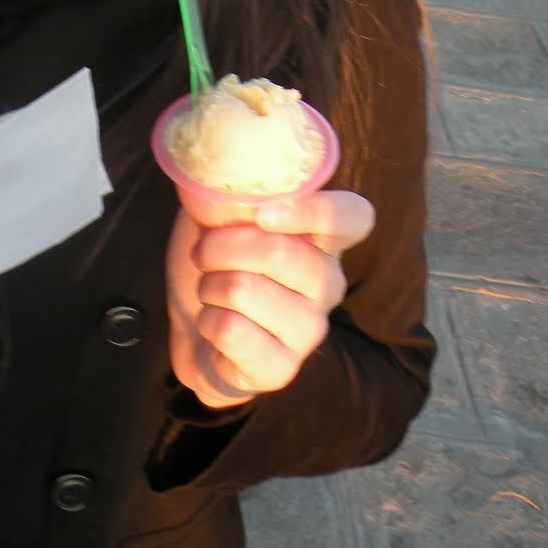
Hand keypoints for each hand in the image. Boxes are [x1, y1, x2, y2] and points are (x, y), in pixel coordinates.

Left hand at [166, 189, 374, 408]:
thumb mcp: (216, 214)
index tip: (262, 212)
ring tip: (211, 290)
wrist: (194, 328)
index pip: (353, 217)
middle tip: (203, 252)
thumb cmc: (216, 261)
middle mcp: (327, 284)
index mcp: (322, 239)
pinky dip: (206, 321)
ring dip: (209, 284)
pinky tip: (214, 324)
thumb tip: (212, 178)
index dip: (314, 210)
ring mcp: (309, 329)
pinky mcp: (282, 368)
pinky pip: (232, 331)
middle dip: (219, 246)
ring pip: (245, 289)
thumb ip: (226, 193)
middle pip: (281, 252)